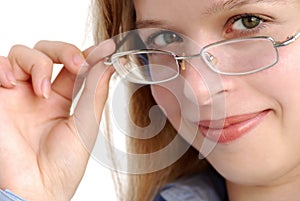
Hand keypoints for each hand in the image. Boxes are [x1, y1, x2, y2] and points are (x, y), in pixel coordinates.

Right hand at [0, 40, 114, 200]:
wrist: (36, 192)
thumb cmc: (61, 167)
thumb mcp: (85, 126)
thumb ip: (94, 93)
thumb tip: (108, 63)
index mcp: (61, 100)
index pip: (72, 66)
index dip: (86, 54)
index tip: (105, 48)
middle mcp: (38, 93)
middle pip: (47, 52)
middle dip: (63, 50)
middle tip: (77, 64)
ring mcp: (17, 94)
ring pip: (22, 54)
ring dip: (37, 64)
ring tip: (43, 91)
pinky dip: (4, 67)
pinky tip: (13, 84)